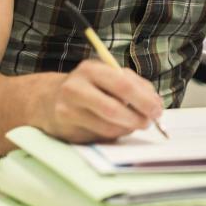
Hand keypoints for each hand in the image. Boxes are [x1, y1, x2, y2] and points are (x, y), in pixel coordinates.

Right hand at [38, 59, 163, 142]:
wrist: (48, 99)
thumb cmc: (89, 86)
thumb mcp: (108, 76)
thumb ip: (134, 85)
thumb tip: (156, 104)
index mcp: (92, 69)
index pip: (123, 84)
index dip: (144, 100)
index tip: (157, 110)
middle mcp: (76, 88)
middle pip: (114, 108)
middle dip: (137, 118)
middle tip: (149, 122)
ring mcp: (68, 110)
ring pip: (107, 127)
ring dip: (127, 129)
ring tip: (134, 125)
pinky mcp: (67, 129)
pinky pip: (99, 136)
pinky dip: (114, 134)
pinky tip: (117, 128)